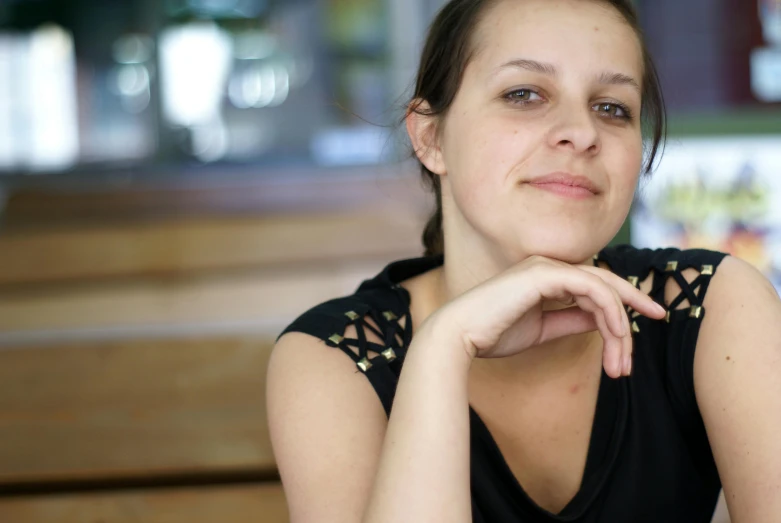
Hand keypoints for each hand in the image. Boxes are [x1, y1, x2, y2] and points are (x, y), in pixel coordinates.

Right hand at [424, 255, 666, 377]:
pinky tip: (616, 335)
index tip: (646, 322)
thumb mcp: (542, 330)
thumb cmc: (493, 334)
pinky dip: (610, 311)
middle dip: (633, 306)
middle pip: (605, 283)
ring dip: (620, 325)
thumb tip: (600, 321)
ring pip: (603, 288)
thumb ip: (571, 320)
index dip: (623, 301)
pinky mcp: (545, 274)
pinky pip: (592, 288)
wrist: (461, 335)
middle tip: (656, 326)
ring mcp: (547, 267)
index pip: (594, 285)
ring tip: (623, 360)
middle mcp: (549, 267)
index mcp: (545, 277)